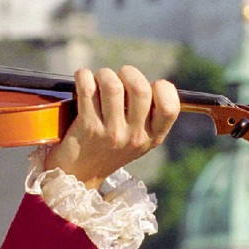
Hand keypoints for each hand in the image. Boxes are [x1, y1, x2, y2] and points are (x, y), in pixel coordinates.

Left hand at [44, 66, 181, 189]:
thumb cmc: (107, 148)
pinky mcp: (87, 128)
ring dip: (104, 74)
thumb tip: (140, 79)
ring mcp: (111, 133)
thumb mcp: (135, 140)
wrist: (78, 175)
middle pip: (140, 89)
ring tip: (98, 79)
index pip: (170, 107)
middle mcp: (134, 137)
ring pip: (112, 86)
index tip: (150, 87)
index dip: (162, 88)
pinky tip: (83, 79)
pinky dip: (84, 77)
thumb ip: (145, 115)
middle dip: (128, 73)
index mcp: (152, 137)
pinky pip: (87, 90)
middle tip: (118, 77)